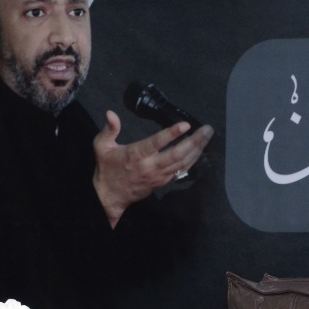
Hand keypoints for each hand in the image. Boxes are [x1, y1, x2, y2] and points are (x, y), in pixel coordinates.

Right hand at [92, 110, 213, 227]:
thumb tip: (111, 113)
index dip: (171, 134)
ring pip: (183, 163)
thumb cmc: (107, 168)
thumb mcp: (101, 146)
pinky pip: (182, 170)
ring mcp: (159, 175)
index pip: (156, 143)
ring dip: (197, 149)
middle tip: (207, 129)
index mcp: (135, 155)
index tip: (185, 125)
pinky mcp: (164, 181)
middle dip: (194, 141)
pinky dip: (193, 160)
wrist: (111, 195)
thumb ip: (109, 129)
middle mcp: (150, 166)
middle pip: (177, 154)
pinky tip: (201, 150)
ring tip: (207, 136)